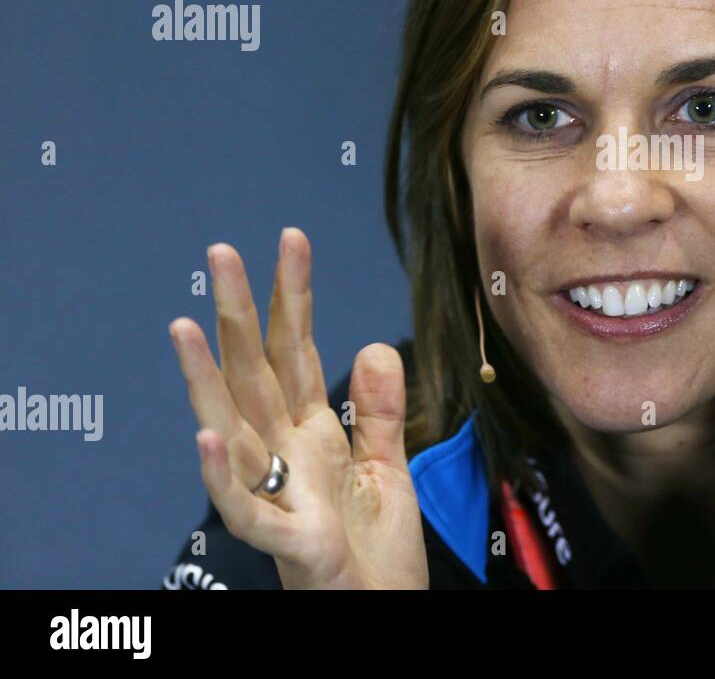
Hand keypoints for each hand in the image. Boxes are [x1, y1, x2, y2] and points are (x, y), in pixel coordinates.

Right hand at [168, 228, 427, 588]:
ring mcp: (282, 496)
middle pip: (256, 374)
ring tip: (187, 325)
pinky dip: (225, 476)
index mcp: (312, 435)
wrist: (383, 613)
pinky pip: (247, 508)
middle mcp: (286, 457)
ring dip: (208, 381)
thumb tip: (373, 345)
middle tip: (221, 252)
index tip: (290, 240)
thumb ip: (377, 412)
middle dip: (239, 314)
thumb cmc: (376, 552)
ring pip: (235, 430)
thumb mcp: (387, 469)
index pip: (296, 352)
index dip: (292, 298)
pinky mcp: (289, 541)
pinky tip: (207, 437)